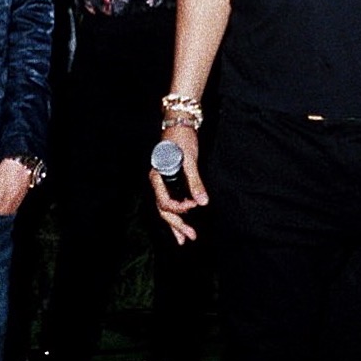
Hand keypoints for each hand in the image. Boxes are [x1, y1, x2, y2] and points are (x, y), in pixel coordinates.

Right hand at [150, 122, 207, 244]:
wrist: (179, 121)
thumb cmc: (182, 137)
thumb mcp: (189, 159)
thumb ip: (195, 182)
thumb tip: (203, 203)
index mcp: (157, 175)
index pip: (165, 201)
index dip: (180, 208)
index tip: (194, 205)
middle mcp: (157, 181)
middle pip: (163, 209)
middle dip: (176, 224)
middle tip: (190, 238)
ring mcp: (162, 181)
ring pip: (165, 208)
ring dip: (175, 223)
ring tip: (183, 239)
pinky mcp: (169, 180)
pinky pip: (170, 201)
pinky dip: (176, 213)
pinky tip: (182, 223)